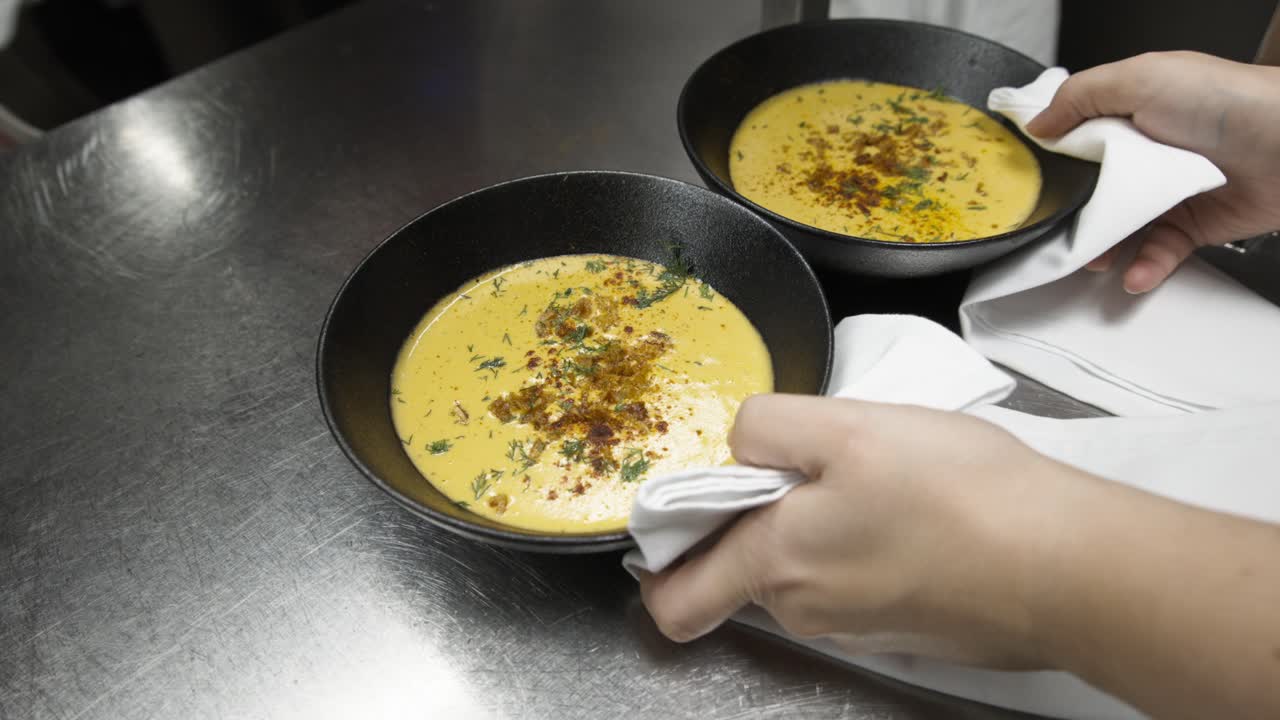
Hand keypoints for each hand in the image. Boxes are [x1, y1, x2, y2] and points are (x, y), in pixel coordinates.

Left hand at [640, 394, 1279, 719]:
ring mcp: (856, 628)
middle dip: (764, 514)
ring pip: (805, 570)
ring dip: (820, 525)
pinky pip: (856, 582)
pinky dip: (866, 546)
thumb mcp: (847, 425)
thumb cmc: (958, 492)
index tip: (689, 507)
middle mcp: (805, 611)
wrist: (1069, 566)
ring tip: (878, 480)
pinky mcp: (904, 627)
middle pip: (745, 568)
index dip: (667, 553)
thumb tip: (736, 444)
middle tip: (817, 462)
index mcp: (775, 564)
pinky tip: (914, 512)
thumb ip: (768, 428)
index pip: (676, 600)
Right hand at [1026, 51, 1279, 292]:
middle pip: (1092, 192)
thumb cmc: (1226, 102)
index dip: (1051, 161)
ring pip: (1121, 229)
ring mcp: (1169, 191)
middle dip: (1071, 217)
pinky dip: (1144, 268)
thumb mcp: (1140, 78)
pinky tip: (1133, 274)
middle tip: (1055, 232)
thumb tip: (1037, 125)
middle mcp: (1147, 153)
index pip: (1076, 141)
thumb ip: (1079, 96)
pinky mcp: (1193, 225)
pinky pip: (1158, 253)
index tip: (1028, 184)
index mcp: (1130, 114)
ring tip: (1096, 260)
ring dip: (1103, 250)